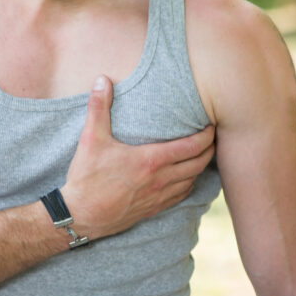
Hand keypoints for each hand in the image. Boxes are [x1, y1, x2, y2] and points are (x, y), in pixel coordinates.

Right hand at [61, 75, 214, 239]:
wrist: (81, 215)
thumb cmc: (86, 177)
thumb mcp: (91, 138)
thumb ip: (98, 107)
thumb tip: (102, 80)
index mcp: (150, 160)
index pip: (191, 147)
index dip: (206, 136)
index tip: (211, 125)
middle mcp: (160, 179)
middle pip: (198, 164)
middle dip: (210, 150)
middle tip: (214, 138)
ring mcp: (158, 197)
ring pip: (192, 181)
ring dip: (201, 167)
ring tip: (203, 155)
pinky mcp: (153, 209)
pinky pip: (181, 196)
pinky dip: (189, 184)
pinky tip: (186, 179)